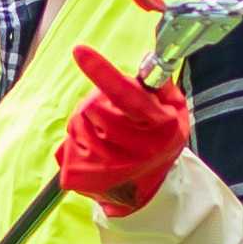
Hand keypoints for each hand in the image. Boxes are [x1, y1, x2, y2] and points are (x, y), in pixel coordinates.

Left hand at [53, 48, 190, 217]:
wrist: (145, 192)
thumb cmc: (159, 142)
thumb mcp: (174, 111)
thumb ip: (161, 85)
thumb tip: (148, 65)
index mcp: (160, 128)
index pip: (128, 96)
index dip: (103, 72)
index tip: (80, 51)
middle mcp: (134, 151)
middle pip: (95, 106)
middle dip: (100, 102)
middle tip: (115, 115)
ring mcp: (104, 167)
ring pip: (78, 121)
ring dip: (88, 121)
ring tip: (106, 136)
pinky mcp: (79, 176)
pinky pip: (68, 140)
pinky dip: (78, 139)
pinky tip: (96, 152)